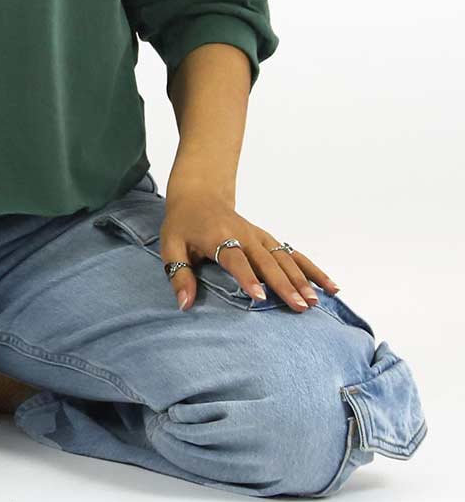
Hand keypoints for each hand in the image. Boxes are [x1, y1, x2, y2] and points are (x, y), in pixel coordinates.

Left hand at [160, 184, 340, 312]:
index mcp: (219, 237)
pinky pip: (294, 254)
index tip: (260, 297)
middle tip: (300, 307)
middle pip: (267, 261)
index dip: (247, 278)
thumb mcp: (170, 245)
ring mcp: (259, 237)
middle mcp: (244, 235)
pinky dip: (312, 269)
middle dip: (284, 285)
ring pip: (285, 258)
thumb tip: (184, 304)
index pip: (235, 259)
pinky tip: (330, 286)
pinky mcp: (268, 239)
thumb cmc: (183, 223)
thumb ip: (178, 273)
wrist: (200, 193)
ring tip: (316, 302)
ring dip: (302, 279)